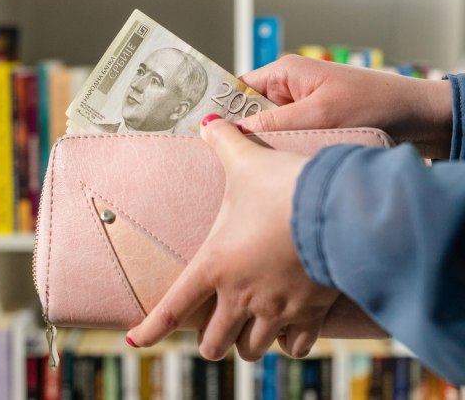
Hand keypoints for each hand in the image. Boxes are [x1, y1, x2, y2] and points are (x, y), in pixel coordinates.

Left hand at [126, 115, 339, 360]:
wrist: (337, 209)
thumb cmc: (283, 187)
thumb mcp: (246, 162)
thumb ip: (223, 141)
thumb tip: (209, 121)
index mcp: (215, 266)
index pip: (172, 309)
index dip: (149, 329)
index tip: (134, 339)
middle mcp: (241, 296)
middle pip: (214, 343)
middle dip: (210, 340)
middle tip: (214, 327)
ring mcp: (276, 309)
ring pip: (251, 350)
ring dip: (246, 343)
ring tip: (248, 330)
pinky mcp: (310, 313)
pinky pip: (295, 347)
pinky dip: (289, 344)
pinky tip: (288, 333)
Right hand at [239, 54, 452, 158]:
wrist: (414, 116)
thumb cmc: (372, 105)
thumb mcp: (316, 116)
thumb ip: (270, 125)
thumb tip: (226, 129)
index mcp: (284, 72)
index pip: (237, 90)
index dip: (222, 112)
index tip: (208, 136)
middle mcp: (288, 88)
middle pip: (248, 113)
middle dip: (244, 135)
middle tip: (235, 159)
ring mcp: (298, 108)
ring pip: (266, 130)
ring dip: (266, 147)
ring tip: (262, 164)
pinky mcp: (309, 125)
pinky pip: (284, 140)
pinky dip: (282, 153)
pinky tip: (280, 166)